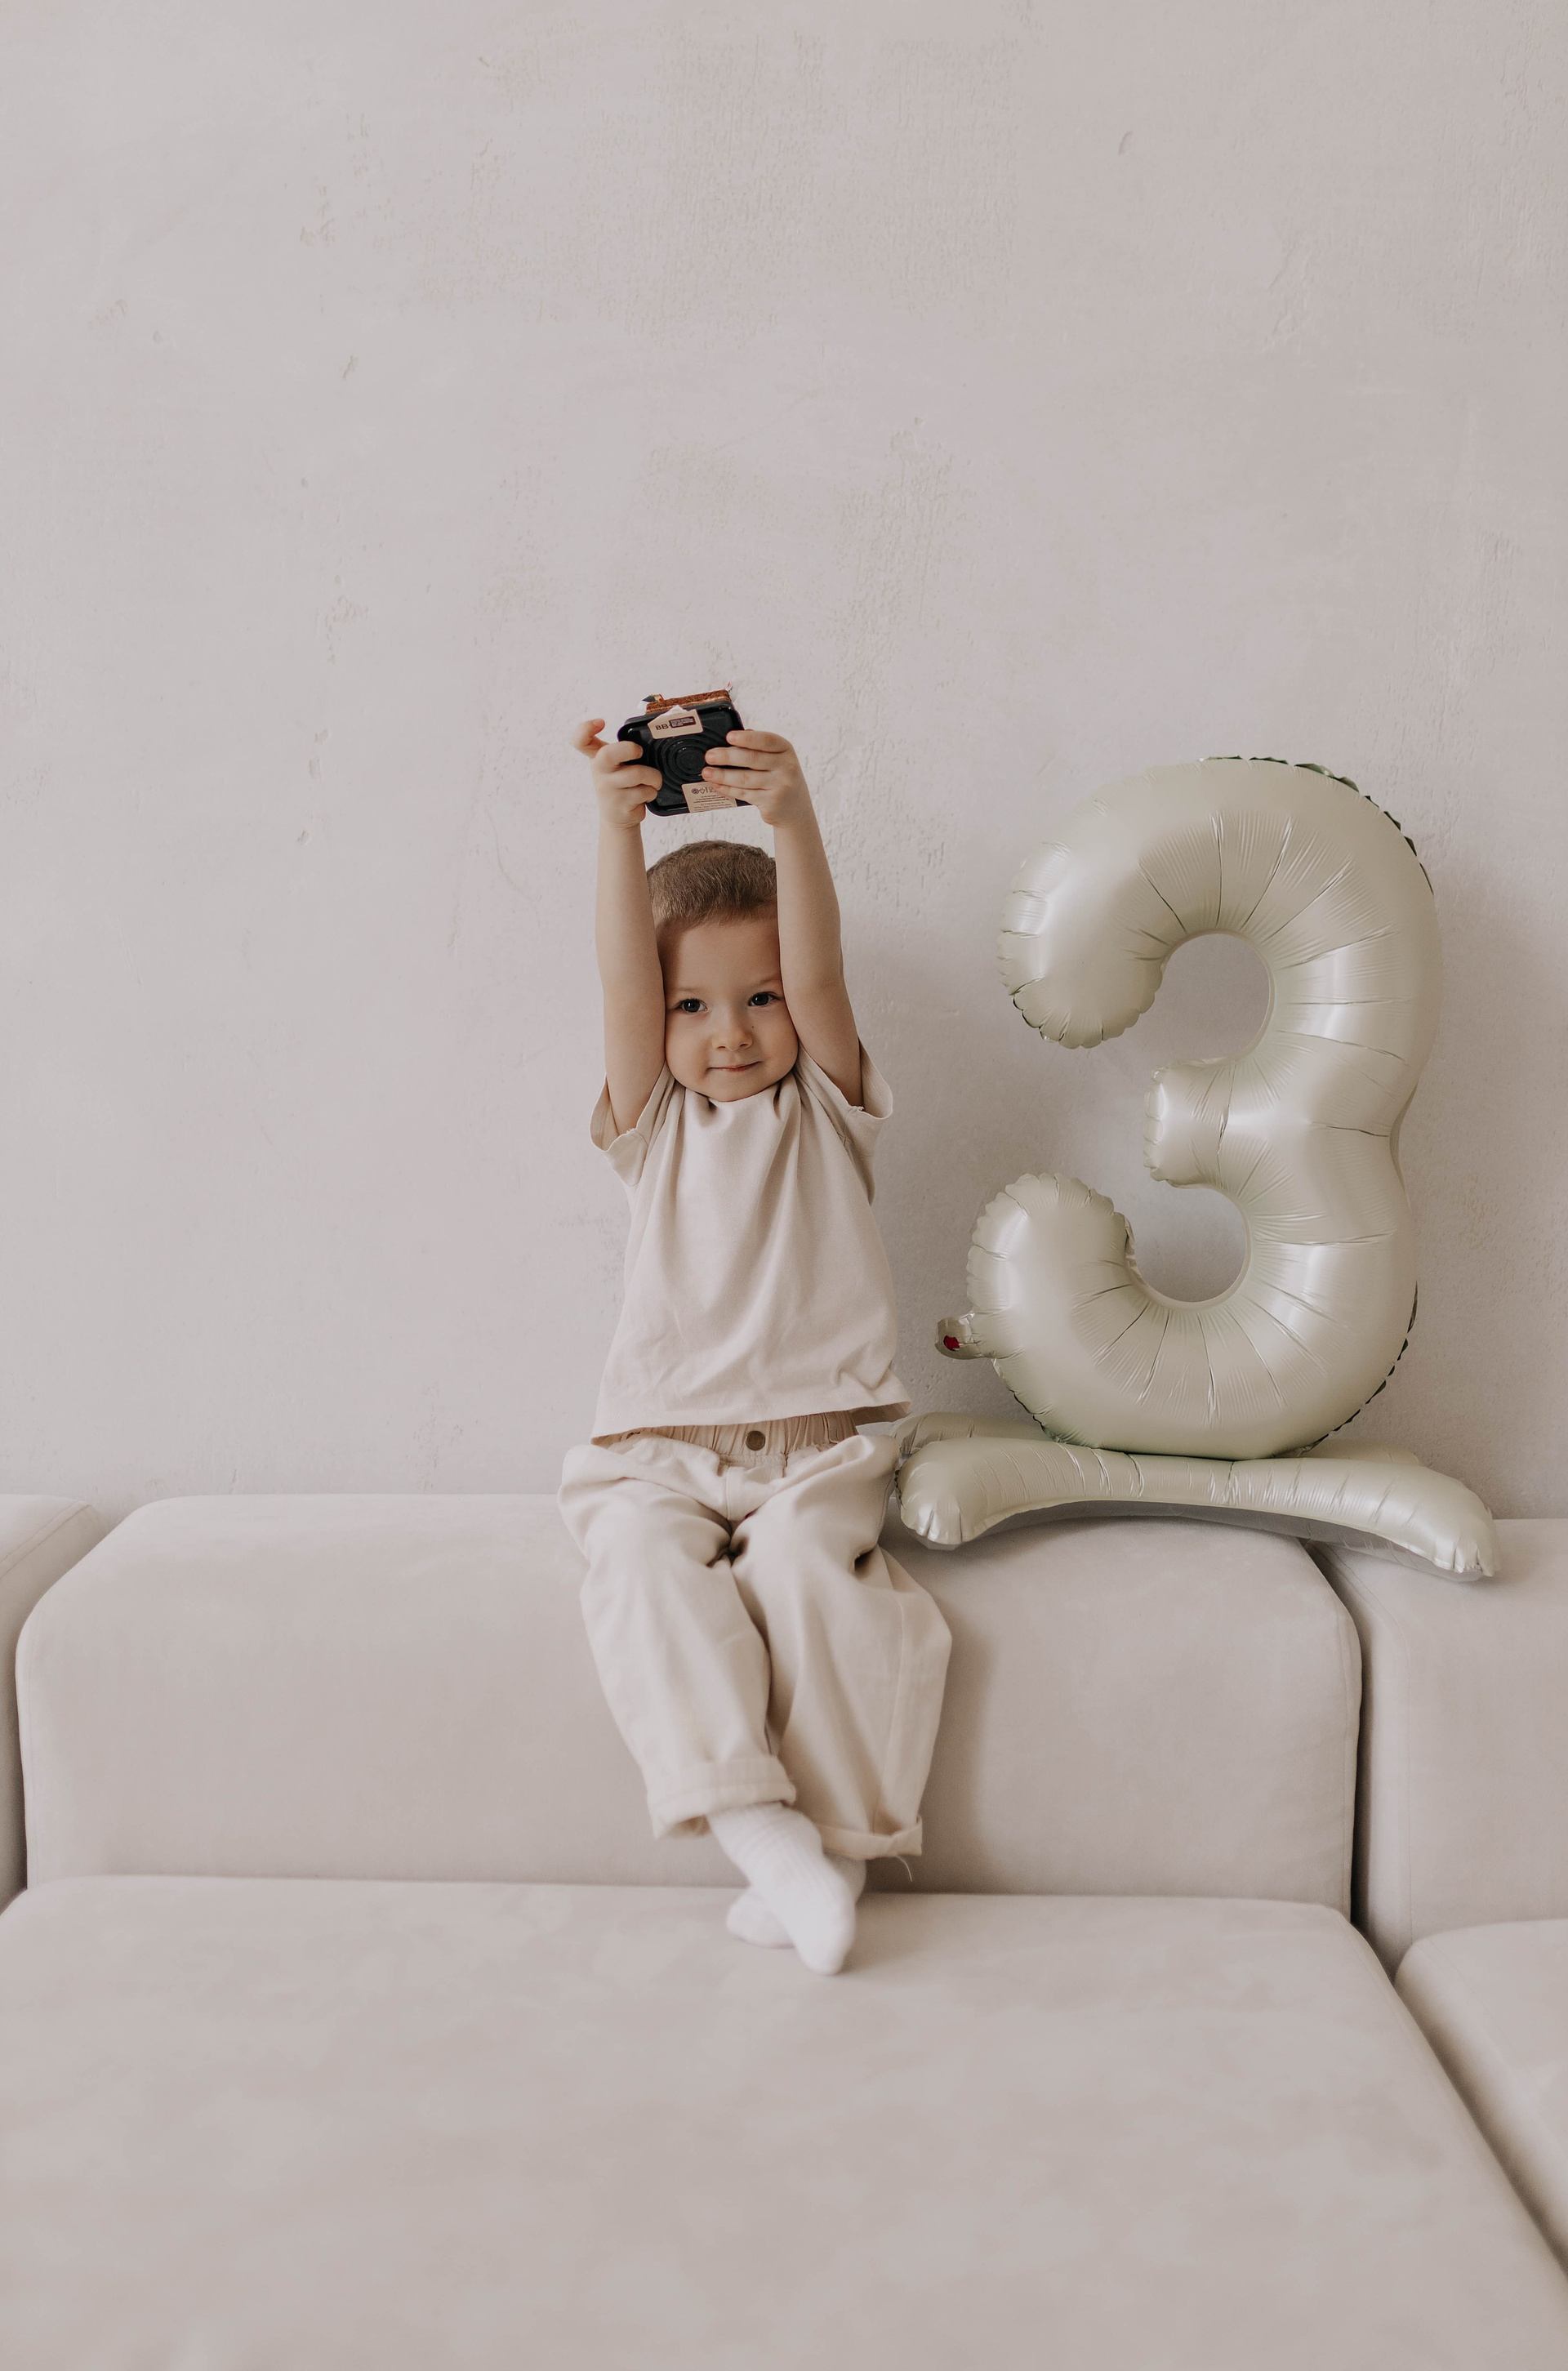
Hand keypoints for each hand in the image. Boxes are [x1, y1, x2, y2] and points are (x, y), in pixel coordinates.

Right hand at [572, 718, 659, 832]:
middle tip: (639, 752)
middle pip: (608, 754)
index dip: (586, 728)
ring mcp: (608, 789)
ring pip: (638, 773)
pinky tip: (646, 795)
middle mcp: (599, 771)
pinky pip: (645, 791)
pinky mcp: (620, 804)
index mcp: (598, 757)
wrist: (618, 818)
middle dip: (629, 749)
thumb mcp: (617, 765)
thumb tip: (652, 736)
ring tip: (653, 781)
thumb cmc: (622, 784)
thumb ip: (625, 750)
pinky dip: (653, 792)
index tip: (601, 722)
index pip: (581, 740)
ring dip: (654, 777)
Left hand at [701, 730, 810, 826]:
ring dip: (723, 775)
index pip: (766, 740)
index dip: (747, 739)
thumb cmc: (779, 777)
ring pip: (745, 779)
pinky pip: (744, 794)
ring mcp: (780, 786)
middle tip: (709, 756)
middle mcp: (786, 767)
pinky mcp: (771, 802)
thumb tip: (733, 736)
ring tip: (707, 772)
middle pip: (752, 759)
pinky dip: (728, 789)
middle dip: (727, 757)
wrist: (795, 808)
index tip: (728, 736)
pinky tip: (717, 785)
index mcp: (786, 750)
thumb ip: (759, 747)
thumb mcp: (777, 759)